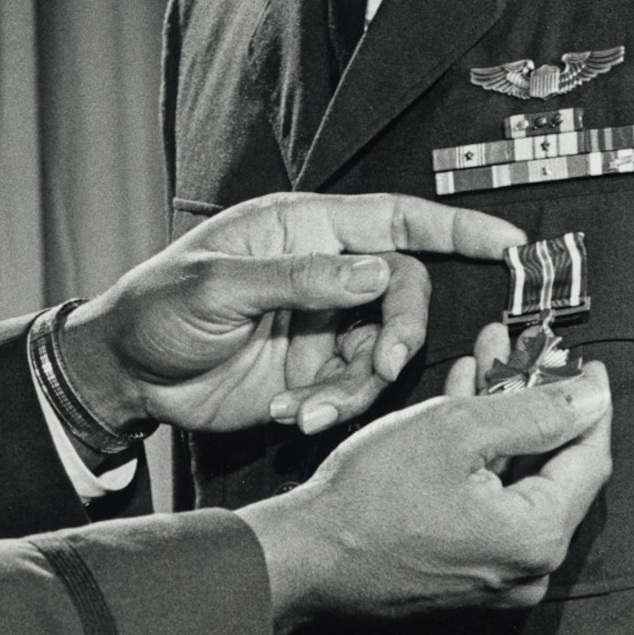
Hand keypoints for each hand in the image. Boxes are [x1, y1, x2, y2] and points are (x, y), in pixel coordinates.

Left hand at [57, 193, 524, 436]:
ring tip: (310, 406)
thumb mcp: (218, 285)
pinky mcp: (314, 374)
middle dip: (400, 330)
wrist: (125, 375)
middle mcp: (323, 273)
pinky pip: (354, 392)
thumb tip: (374, 271)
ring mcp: (321, 326)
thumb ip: (298, 277)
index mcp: (303, 228)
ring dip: (360, 386)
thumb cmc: (156, 306)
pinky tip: (293, 416)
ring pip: (383, 352)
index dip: (454, 227)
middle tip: (384, 363)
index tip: (508, 241)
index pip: (395, 219)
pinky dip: (334, 409)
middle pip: (401, 292)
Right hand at [237, 363, 612, 628]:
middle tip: (524, 351)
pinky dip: (483, 454)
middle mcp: (528, 566)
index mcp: (537, 536)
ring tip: (487, 361)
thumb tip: (591, 397)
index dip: (586, 401)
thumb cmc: (371, 497)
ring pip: (517, 479)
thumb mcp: (454, 430)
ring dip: (504, 419)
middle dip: (535, 400)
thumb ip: (532, 411)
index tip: (583, 362)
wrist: (308, 555)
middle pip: (553, 467)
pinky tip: (464, 405)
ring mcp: (496, 573)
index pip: (589, 457)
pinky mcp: (465, 570)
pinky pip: (491, 501)